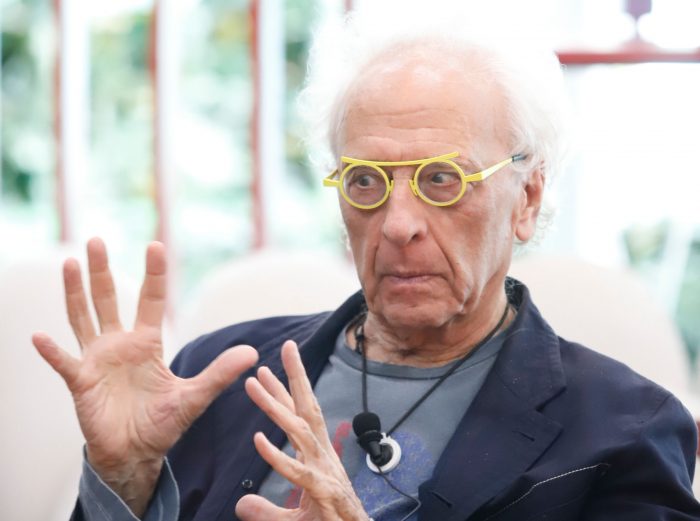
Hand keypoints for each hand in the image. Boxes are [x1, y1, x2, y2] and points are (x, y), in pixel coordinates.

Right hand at [32, 238, 258, 515]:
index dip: (154, 274)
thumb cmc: (162, 423)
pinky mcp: (81, 383)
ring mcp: (97, 361)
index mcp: (147, 343)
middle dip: (103, 271)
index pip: (151, 300)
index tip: (155, 245)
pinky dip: (52, 352)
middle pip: (108, 299)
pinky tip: (38, 336)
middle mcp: (120, 345)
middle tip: (97, 239)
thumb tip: (253, 352)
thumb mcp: (194, 396)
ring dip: (74, 293)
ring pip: (83, 318)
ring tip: (69, 263)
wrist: (136, 454)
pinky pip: (64, 363)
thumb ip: (220, 373)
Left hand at [235, 341, 368, 520]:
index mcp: (317, 457)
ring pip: (300, 432)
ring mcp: (324, 472)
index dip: (286, 391)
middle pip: (308, 410)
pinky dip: (278, 457)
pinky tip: (258, 441)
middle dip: (296, 377)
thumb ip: (266, 511)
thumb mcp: (293, 520)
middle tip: (286, 346)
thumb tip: (241, 505)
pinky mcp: (322, 493)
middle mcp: (322, 457)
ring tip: (254, 385)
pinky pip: (296, 472)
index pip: (302, 416)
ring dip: (276, 407)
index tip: (267, 369)